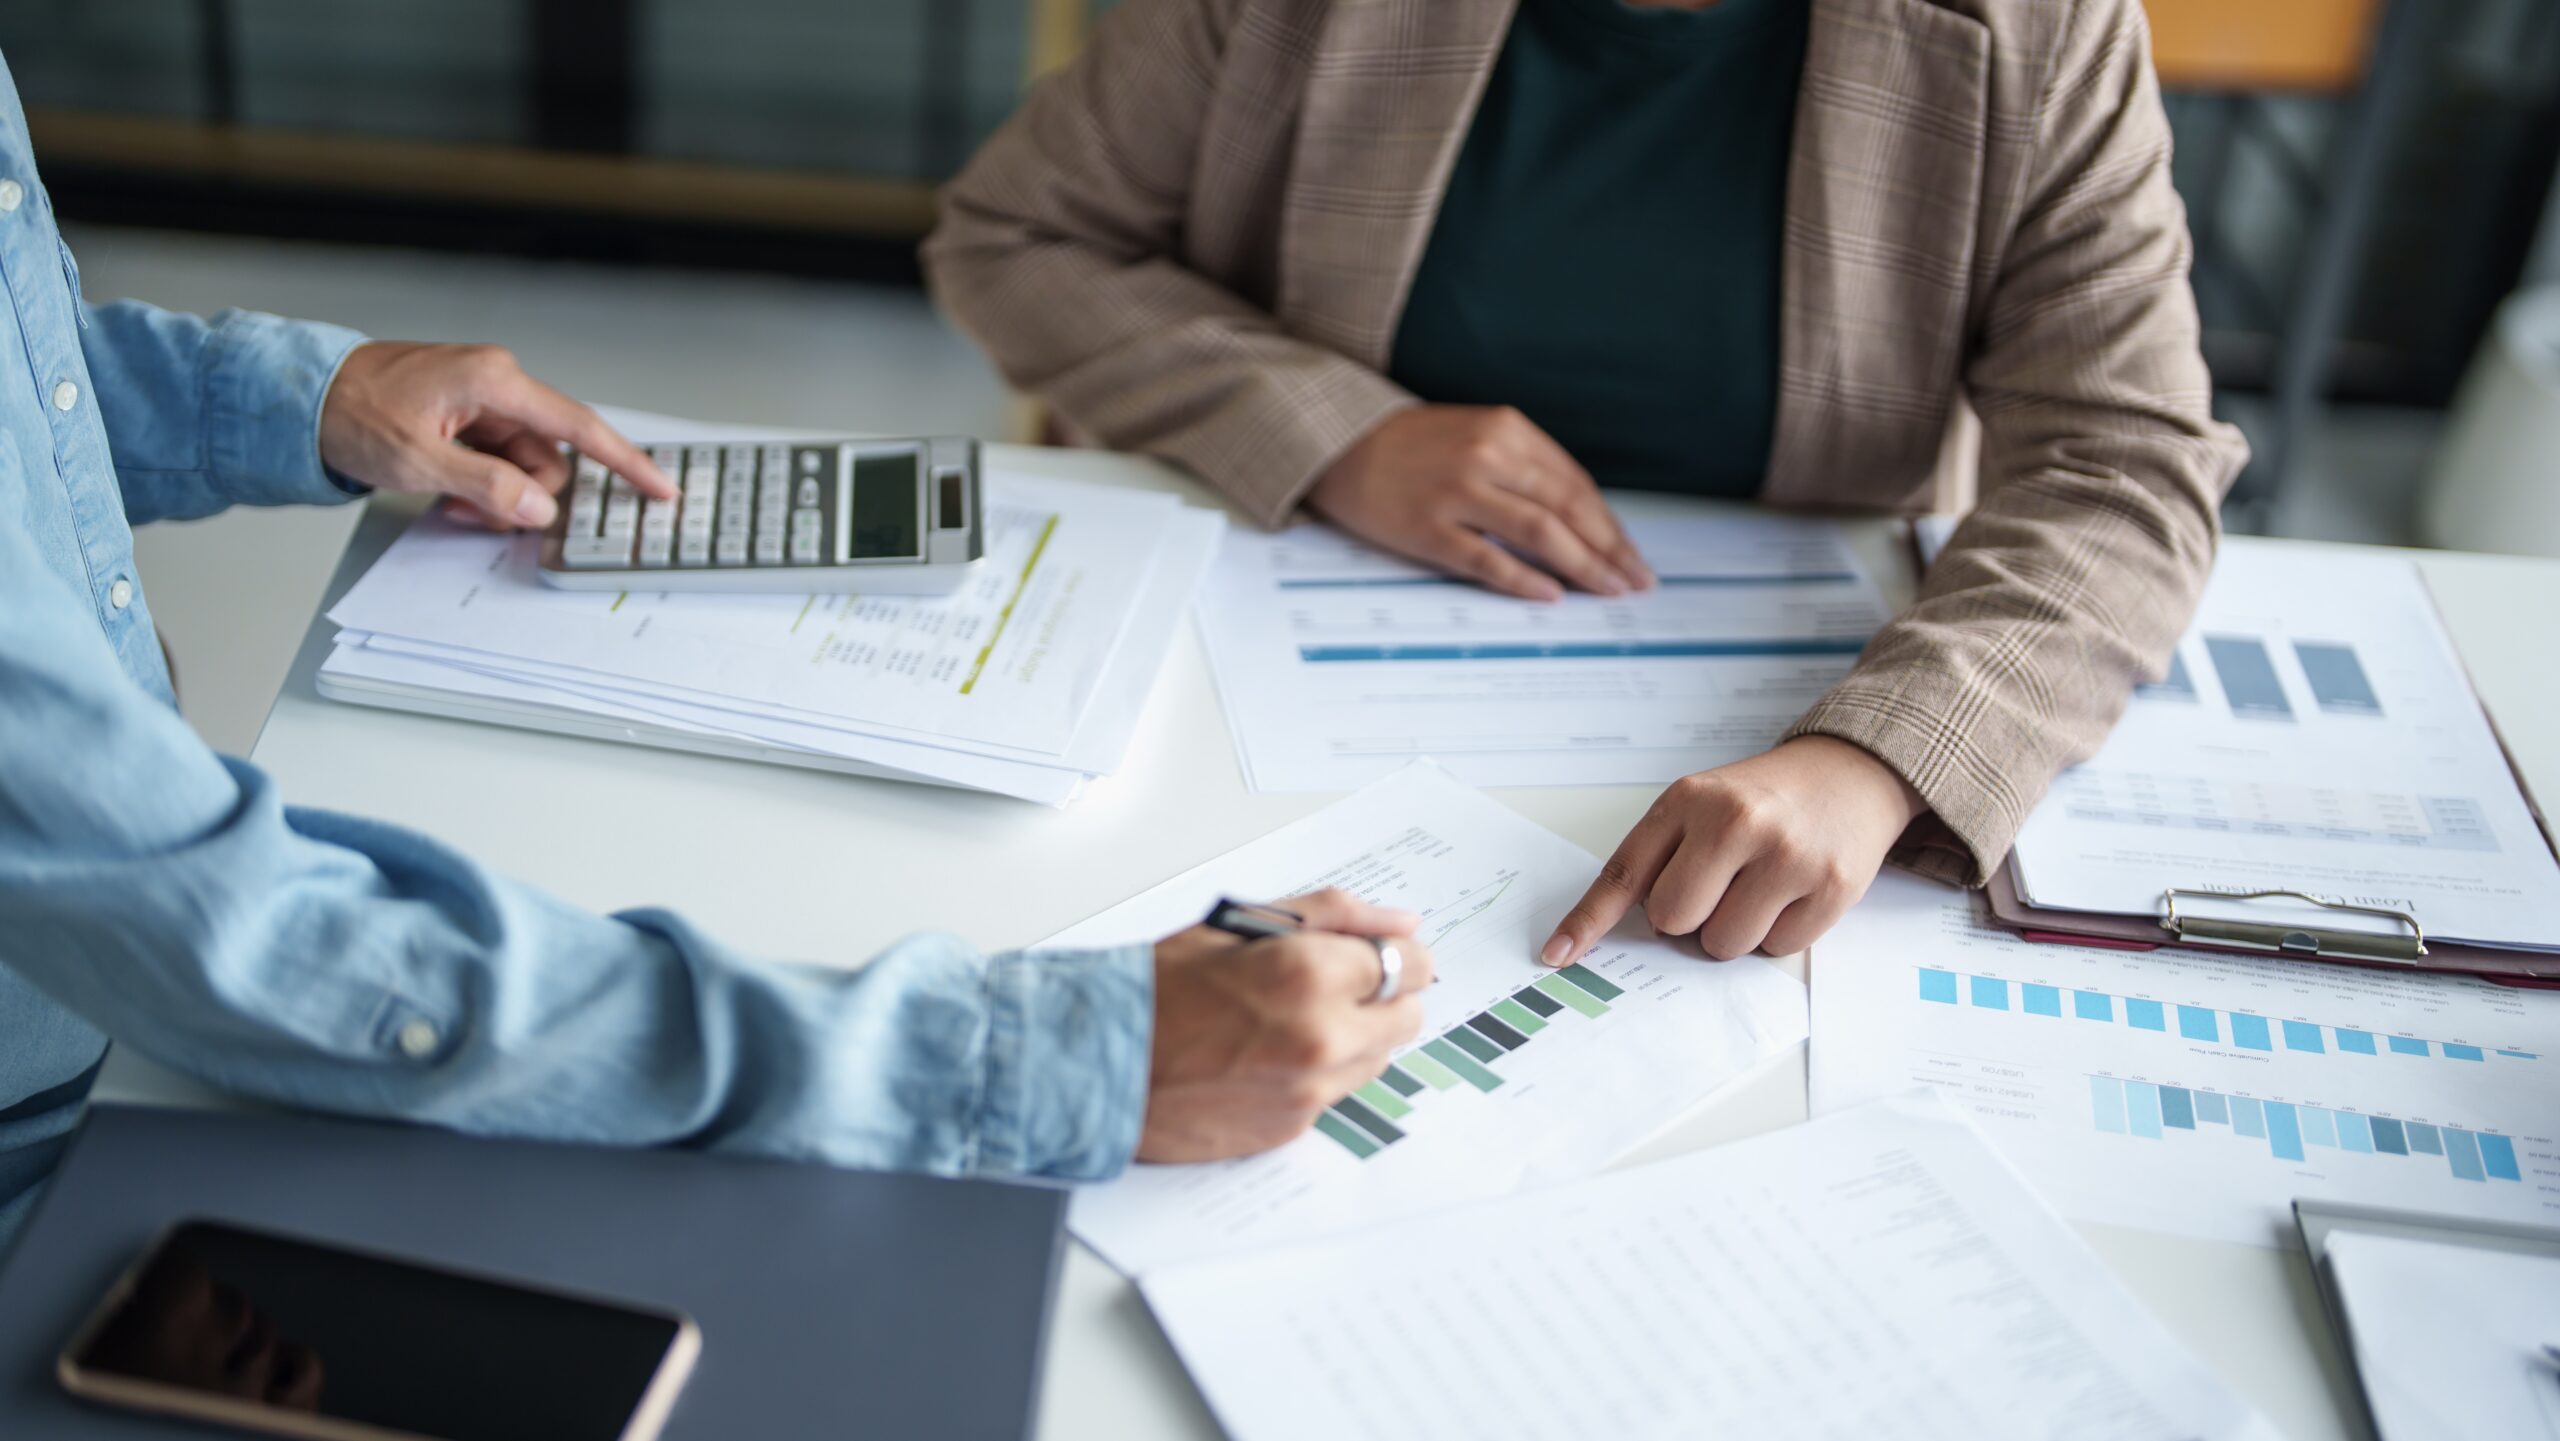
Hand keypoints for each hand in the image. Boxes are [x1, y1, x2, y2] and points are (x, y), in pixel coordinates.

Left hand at [318, 341, 670, 529]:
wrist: (300, 395)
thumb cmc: (350, 412)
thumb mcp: (419, 460)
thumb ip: (487, 485)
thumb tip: (539, 506)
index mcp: (494, 380)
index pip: (579, 426)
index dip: (625, 463)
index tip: (660, 489)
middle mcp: (496, 383)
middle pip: (547, 456)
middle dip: (524, 495)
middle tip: (478, 517)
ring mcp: (481, 398)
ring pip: (521, 463)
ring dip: (498, 494)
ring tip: (451, 504)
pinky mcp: (465, 413)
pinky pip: (495, 458)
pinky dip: (480, 484)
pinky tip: (450, 493)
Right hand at [1139, 889, 1437, 1162]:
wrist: (1096, 1064)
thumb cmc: (1156, 988)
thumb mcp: (1240, 926)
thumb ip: (1332, 917)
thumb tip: (1400, 923)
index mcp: (1310, 975)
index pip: (1409, 962)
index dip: (1390, 952)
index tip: (1373, 953)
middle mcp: (1321, 1038)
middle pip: (1408, 1015)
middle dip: (1381, 995)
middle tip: (1333, 984)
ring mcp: (1310, 1091)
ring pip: (1378, 1058)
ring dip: (1355, 1035)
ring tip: (1291, 1020)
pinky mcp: (1292, 1129)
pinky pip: (1336, 1093)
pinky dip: (1318, 1073)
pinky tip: (1269, 1055)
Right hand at [1308, 405, 1652, 600]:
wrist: (1338, 443)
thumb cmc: (1413, 445)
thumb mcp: (1477, 434)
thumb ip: (1524, 467)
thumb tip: (1577, 519)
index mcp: (1506, 429)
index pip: (1575, 484)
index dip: (1609, 524)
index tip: (1631, 555)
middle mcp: (1487, 455)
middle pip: (1567, 508)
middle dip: (1609, 550)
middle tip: (1635, 582)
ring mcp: (1457, 492)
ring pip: (1538, 533)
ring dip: (1582, 566)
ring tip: (1608, 591)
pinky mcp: (1427, 527)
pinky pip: (1486, 559)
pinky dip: (1523, 579)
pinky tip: (1551, 595)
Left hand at [1543, 736, 1924, 963]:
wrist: (1849, 774)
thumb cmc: (1761, 800)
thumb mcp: (1701, 804)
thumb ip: (1661, 856)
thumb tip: (1612, 931)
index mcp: (1690, 800)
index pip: (1626, 873)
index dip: (1587, 921)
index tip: (1557, 954)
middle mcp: (1737, 822)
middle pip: (1672, 920)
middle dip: (1687, 919)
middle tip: (1717, 886)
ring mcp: (1788, 855)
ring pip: (1723, 944)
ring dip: (1734, 930)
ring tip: (1758, 886)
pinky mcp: (1831, 887)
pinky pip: (1777, 949)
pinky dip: (1778, 933)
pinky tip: (1791, 892)